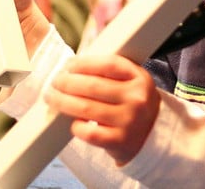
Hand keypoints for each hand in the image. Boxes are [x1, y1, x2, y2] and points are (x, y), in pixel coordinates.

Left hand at [45, 54, 159, 165]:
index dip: (84, 63)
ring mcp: (129, 121)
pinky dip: (76, 126)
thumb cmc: (134, 104)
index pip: (108, 64)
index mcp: (140, 78)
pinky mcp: (119, 142)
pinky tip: (73, 121)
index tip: (69, 65)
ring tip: (52, 97)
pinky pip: (89, 132)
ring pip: (85, 108)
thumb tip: (72, 66)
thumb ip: (110, 71)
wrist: (152, 137)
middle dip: (67, 82)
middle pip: (93, 86)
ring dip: (62, 101)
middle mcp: (137, 99)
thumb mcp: (132, 82)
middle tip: (56, 81)